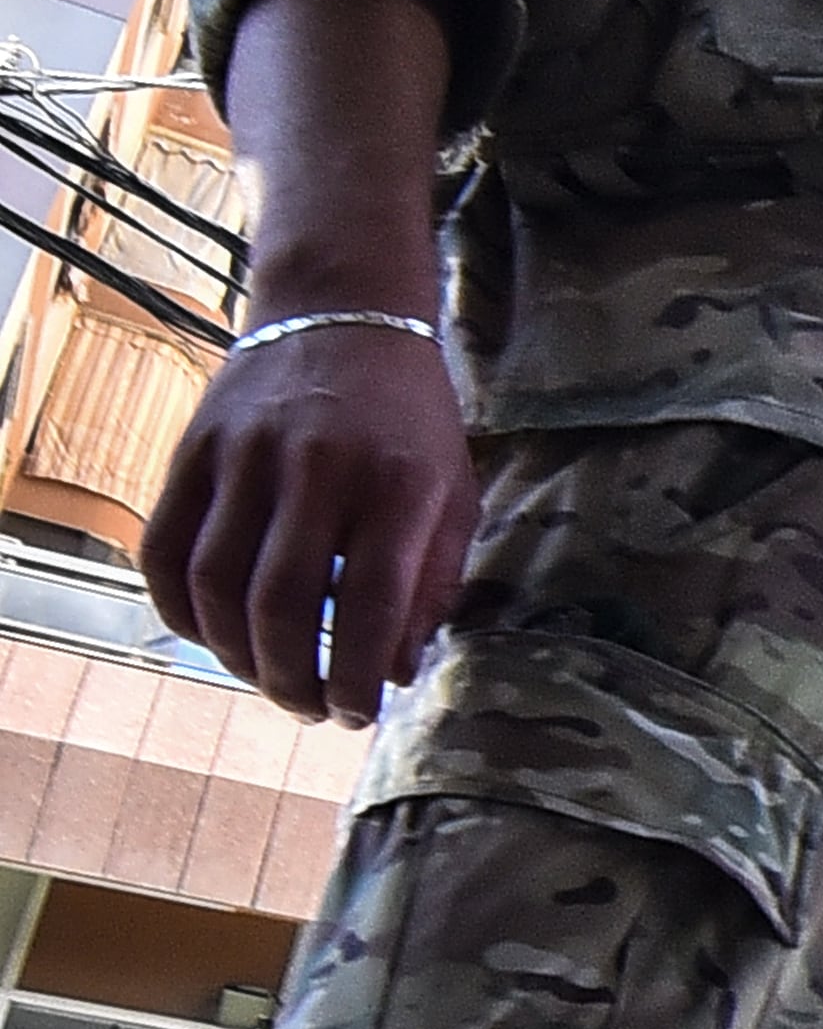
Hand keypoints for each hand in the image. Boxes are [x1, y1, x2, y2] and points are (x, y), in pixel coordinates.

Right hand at [139, 323, 474, 725]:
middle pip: (282, 605)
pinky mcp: (192, 451)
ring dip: (235, 654)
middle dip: (292, 679)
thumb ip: (431, 582)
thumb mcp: (452, 493)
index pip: (370, 606)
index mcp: (398, 485)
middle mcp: (318, 469)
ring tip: (268, 678)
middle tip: (310, 708)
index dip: (360, 677)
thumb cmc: (409, 420)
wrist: (342, 315)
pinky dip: (179, 609)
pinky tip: (212, 635)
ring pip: (214, 584)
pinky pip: (163, 549)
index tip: (361, 713)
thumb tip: (397, 672)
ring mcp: (245, 457)